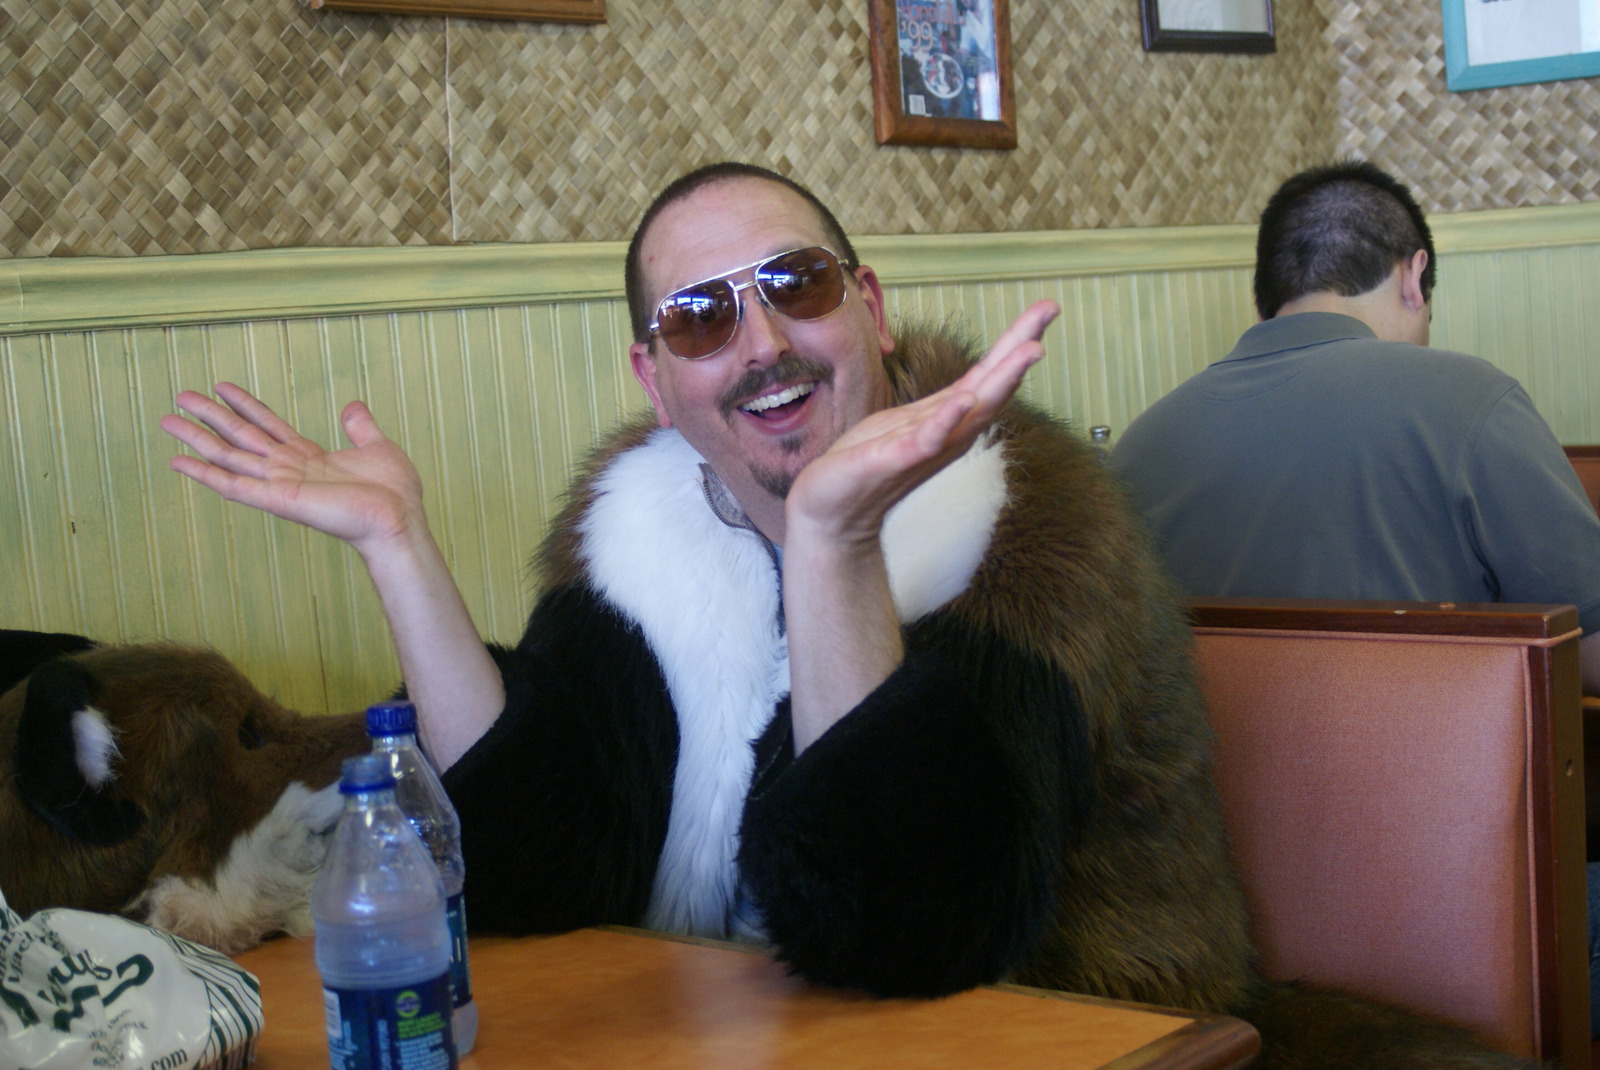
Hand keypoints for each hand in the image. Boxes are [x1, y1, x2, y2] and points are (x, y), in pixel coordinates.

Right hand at [161, 383, 424, 554]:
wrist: (400, 519)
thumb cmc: (394, 493)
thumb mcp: (378, 447)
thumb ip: (361, 427)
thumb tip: (353, 405)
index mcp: (309, 457)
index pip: (269, 425)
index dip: (245, 405)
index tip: (222, 385)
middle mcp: (289, 470)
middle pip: (241, 436)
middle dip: (210, 415)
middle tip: (180, 395)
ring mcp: (280, 485)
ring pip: (229, 456)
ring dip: (197, 439)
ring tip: (167, 420)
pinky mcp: (278, 500)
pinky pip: (234, 486)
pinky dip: (205, 474)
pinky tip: (178, 463)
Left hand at [787, 300, 1059, 546]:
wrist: (834, 511)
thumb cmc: (870, 464)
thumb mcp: (911, 423)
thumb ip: (942, 408)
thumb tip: (970, 389)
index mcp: (950, 416)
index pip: (989, 373)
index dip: (1016, 339)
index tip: (1047, 307)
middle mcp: (950, 431)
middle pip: (995, 384)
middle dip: (1021, 346)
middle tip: (1050, 309)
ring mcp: (928, 446)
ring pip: (974, 409)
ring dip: (1003, 379)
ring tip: (1031, 348)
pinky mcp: (898, 459)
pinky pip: (928, 438)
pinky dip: (947, 419)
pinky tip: (965, 399)